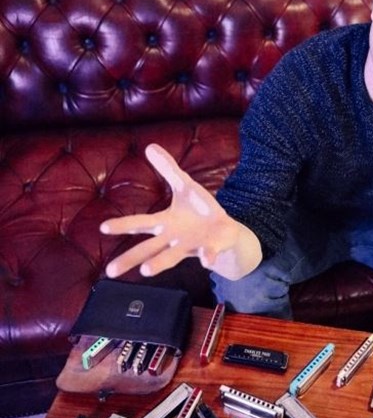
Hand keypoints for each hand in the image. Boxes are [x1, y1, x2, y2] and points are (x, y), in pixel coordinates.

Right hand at [100, 144, 261, 279]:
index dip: (123, 224)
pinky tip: (206, 260)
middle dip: (131, 258)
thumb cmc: (199, 210)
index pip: (140, 223)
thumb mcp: (184, 186)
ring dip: (159, 263)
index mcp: (165, 222)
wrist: (224, 231)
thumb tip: (150, 146)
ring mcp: (191, 246)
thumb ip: (168, 169)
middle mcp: (173, 238)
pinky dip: (208, 256)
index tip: (103, 227)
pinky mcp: (210, 250)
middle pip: (148, 249)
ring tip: (145, 271)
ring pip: (172, 257)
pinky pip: (208, 254)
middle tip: (110, 271)